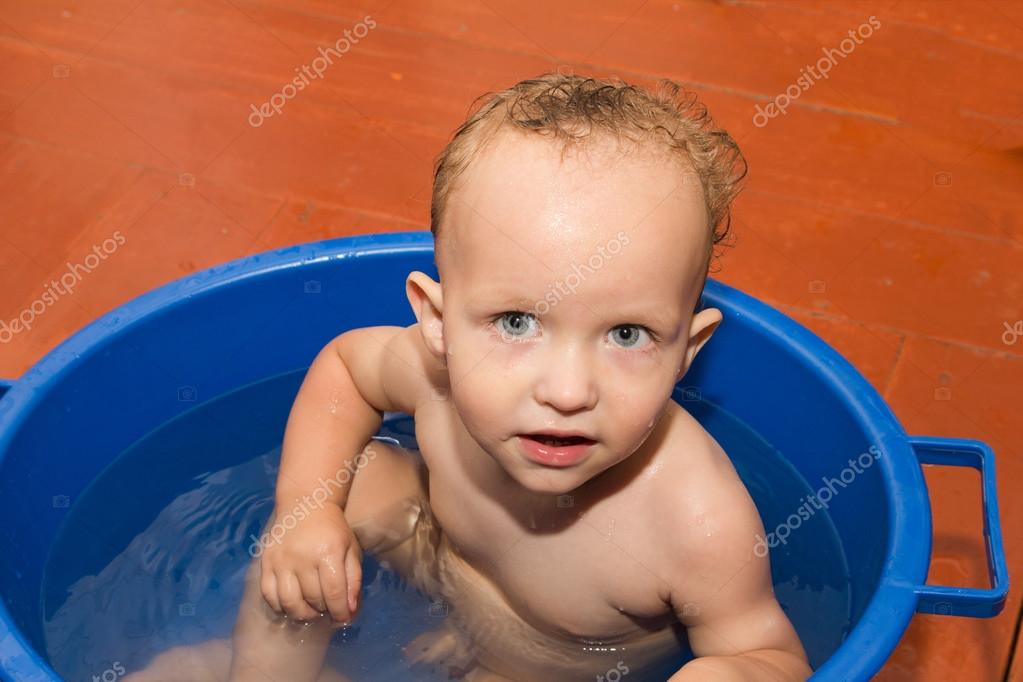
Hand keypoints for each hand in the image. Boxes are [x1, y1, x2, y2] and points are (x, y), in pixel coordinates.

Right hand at [258, 503, 362, 622]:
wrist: (305, 504)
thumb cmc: (333, 529)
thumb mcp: (351, 548)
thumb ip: (353, 579)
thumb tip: (349, 610)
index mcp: (328, 553)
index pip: (334, 593)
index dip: (340, 612)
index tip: (343, 619)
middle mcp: (302, 558)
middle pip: (312, 600)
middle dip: (324, 611)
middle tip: (328, 609)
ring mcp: (281, 561)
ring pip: (289, 603)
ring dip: (303, 614)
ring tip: (312, 610)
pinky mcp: (266, 562)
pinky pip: (269, 595)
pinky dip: (280, 607)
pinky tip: (292, 604)